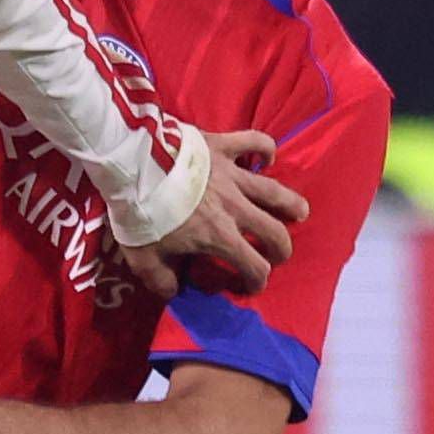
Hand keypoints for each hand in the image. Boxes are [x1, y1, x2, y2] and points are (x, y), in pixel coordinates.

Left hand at [129, 129, 307, 294]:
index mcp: (219, 236)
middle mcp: (235, 207)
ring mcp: (232, 175)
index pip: (253, 266)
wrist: (133, 164)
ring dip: (290, 203)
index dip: (257, 281)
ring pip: (274, 190)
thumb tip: (173, 292)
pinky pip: (255, 142)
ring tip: (300, 212)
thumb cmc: (139, 213)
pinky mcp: (223, 145)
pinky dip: (266, 149)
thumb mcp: (143, 258)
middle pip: (274, 231)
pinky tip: (267, 159)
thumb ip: (161, 279)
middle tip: (278, 253)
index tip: (249, 285)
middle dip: (281, 248)